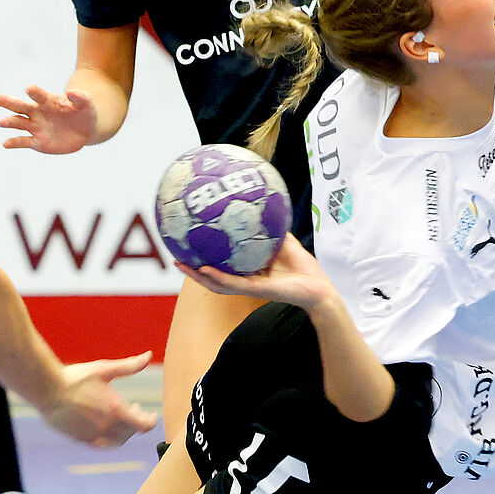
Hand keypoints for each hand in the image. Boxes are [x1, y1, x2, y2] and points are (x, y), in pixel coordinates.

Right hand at [0, 84, 99, 154]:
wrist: (85, 130)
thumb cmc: (84, 112)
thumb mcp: (86, 103)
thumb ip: (80, 97)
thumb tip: (72, 92)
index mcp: (47, 101)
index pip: (39, 95)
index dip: (35, 92)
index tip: (30, 89)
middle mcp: (37, 112)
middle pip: (19, 106)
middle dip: (6, 102)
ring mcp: (36, 127)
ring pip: (19, 123)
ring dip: (9, 123)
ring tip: (1, 122)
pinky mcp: (38, 142)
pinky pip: (24, 142)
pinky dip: (14, 142)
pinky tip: (5, 144)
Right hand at [42, 351, 156, 447]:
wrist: (47, 390)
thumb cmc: (76, 377)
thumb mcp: (104, 369)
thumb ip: (129, 366)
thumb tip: (148, 355)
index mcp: (116, 410)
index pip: (144, 426)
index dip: (151, 421)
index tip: (152, 415)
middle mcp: (107, 427)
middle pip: (131, 432)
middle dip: (137, 421)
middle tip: (136, 408)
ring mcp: (93, 435)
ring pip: (117, 441)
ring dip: (124, 432)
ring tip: (121, 419)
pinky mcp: (81, 439)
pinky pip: (102, 444)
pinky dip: (109, 439)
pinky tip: (105, 427)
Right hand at [175, 235, 337, 311]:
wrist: (318, 286)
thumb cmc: (304, 268)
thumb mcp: (285, 241)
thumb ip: (273, 226)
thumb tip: (262, 203)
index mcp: (249, 272)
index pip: (222, 267)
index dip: (204, 260)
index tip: (190, 248)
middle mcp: (245, 281)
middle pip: (212, 278)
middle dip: (193, 271)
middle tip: (176, 259)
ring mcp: (249, 287)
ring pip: (217, 285)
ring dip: (197, 277)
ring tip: (181, 265)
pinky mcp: (256, 291)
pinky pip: (232, 284)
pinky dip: (217, 278)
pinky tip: (204, 270)